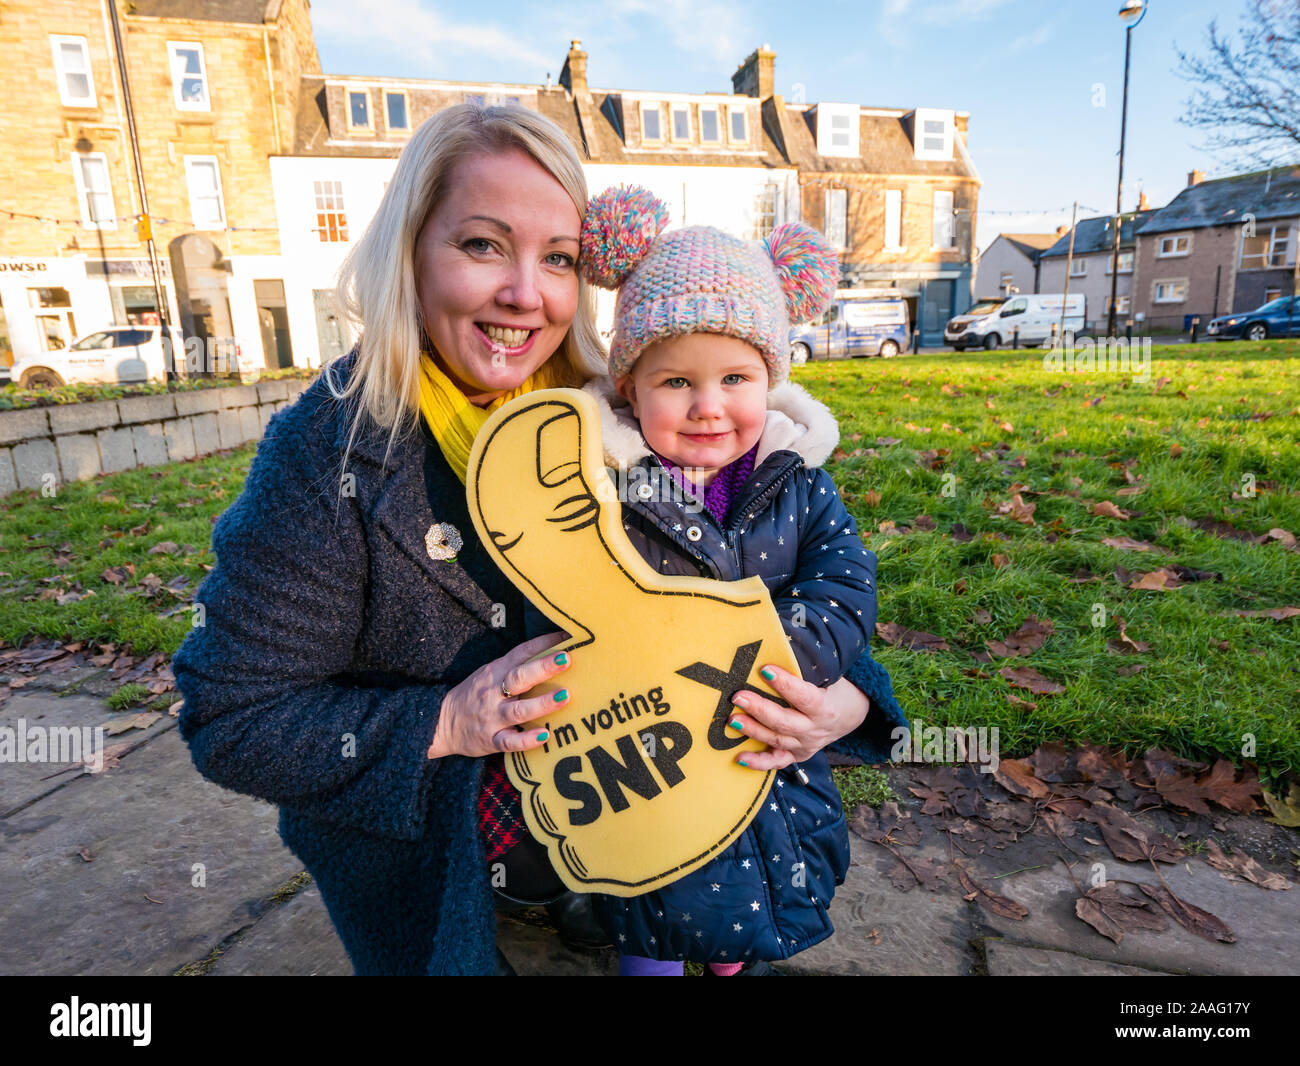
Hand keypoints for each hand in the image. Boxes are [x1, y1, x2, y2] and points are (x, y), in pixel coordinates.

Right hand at [428, 632, 571, 758]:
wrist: (441, 723)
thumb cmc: (475, 695)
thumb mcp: (490, 674)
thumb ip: (516, 666)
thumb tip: (554, 653)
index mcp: (495, 672)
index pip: (520, 653)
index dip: (543, 643)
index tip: (567, 636)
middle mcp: (493, 693)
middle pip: (519, 678)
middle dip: (543, 668)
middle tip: (566, 659)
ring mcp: (492, 717)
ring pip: (518, 710)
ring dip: (542, 703)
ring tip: (564, 696)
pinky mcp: (491, 740)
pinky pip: (509, 742)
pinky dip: (526, 740)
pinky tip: (544, 736)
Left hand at [726, 667, 870, 770]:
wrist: (849, 715)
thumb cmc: (833, 689)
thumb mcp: (828, 676)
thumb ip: (804, 666)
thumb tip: (776, 637)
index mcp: (824, 708)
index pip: (803, 696)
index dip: (785, 684)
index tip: (765, 669)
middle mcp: (814, 730)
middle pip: (785, 722)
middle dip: (760, 709)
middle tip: (738, 697)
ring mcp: (805, 745)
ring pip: (777, 740)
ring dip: (753, 731)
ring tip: (733, 720)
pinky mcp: (796, 755)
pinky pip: (777, 762)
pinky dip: (759, 763)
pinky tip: (740, 757)